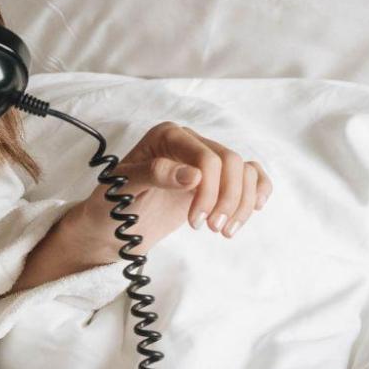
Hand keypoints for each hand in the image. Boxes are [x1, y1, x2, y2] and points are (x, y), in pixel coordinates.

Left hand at [68, 121, 273, 257]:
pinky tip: (255, 209)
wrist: (111, 230)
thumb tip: (194, 175)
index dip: (209, 190)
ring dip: (242, 202)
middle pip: (230, 162)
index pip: (205, 156)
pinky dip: (257, 190)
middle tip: (213, 230)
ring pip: (243, 170)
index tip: (196, 223)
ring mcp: (205, 162)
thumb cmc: (110, 206)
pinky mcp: (215, 182)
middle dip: (227, 198)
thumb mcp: (122, 188)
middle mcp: (189, 142)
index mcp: (167, 136)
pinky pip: (249, 176)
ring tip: (224, 232)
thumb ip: (154, 175)